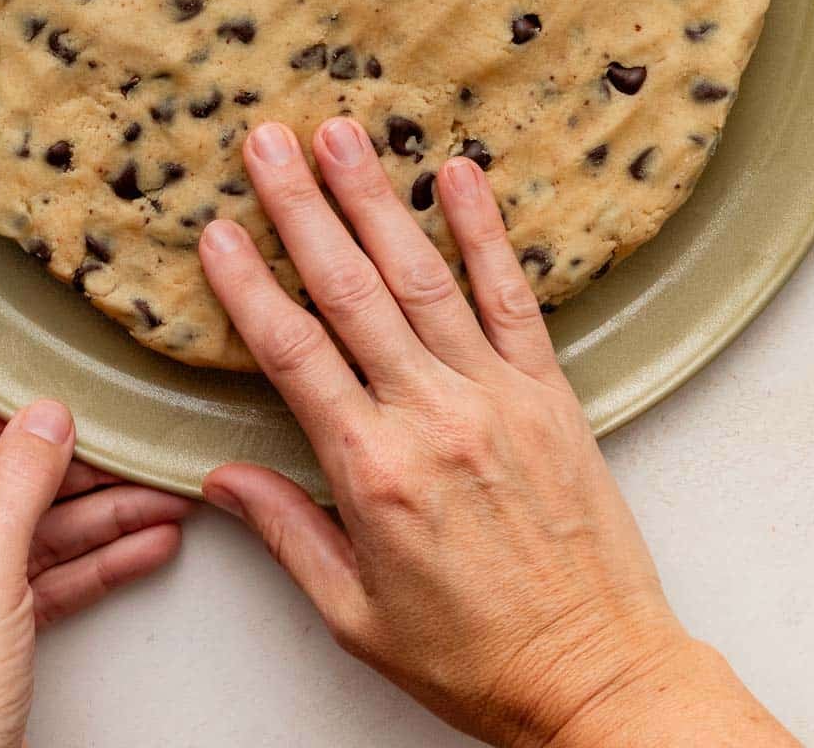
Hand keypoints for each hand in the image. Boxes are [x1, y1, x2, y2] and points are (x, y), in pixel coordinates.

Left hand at [0, 376, 188, 747]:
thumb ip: (19, 480)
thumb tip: (47, 413)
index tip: (35, 403)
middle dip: (69, 466)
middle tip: (125, 449)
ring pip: (30, 523)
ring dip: (100, 514)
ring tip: (158, 498)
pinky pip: (44, 571)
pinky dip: (96, 560)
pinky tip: (146, 544)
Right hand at [199, 118, 798, 747]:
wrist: (597, 677)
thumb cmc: (473, 658)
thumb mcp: (354, 616)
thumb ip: (287, 532)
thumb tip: (222, 477)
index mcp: (373, 473)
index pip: (293, 355)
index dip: (249, 288)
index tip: (216, 232)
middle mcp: (432, 417)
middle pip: (351, 292)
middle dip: (302, 208)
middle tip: (267, 142)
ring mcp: (496, 395)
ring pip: (423, 277)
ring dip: (376, 200)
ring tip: (341, 135)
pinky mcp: (549, 391)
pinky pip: (513, 296)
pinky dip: (485, 232)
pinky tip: (458, 174)